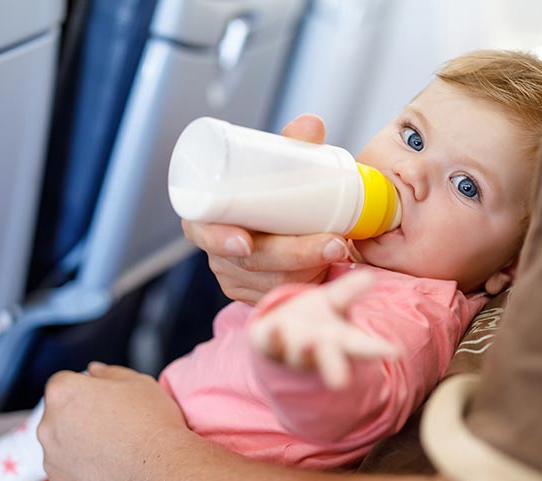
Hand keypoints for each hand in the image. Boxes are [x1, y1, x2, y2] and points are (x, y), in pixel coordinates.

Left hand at [37, 363, 190, 480]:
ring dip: (80, 447)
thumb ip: (109, 373)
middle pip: (58, 417)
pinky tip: (110, 472)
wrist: (160, 474)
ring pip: (62, 447)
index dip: (86, 392)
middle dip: (79, 419)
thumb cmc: (152, 424)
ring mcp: (52, 460)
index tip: (105, 403)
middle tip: (113, 428)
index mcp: (64, 393)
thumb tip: (93, 371)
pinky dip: (83, 474)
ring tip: (114, 453)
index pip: (64, 384)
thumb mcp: (139, 382)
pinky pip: (68, 476)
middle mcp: (48, 425)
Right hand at [180, 114, 351, 304]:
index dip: (219, 238)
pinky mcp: (256, 295)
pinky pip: (280, 295)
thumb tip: (312, 124)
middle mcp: (217, 250)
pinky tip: (327, 274)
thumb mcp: (279, 168)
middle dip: (293, 255)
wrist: (282, 220)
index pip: (202, 230)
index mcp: (207, 215)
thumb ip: (294, 147)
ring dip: (307, 269)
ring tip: (340, 249)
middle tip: (333, 242)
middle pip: (249, 262)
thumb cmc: (272, 191)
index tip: (246, 241)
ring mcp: (235, 276)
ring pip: (270, 282)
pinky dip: (306, 284)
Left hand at [250, 270, 399, 388]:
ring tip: (309, 343)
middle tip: (341, 381)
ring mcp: (290, 348)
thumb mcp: (333, 303)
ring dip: (304, 350)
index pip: (360, 346)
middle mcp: (316, 349)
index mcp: (338, 340)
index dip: (376, 349)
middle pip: (329, 358)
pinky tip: (275, 327)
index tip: (392, 352)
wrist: (275, 333)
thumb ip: (350, 290)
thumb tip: (370, 276)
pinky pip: (269, 341)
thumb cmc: (311, 319)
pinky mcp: (267, 342)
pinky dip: (273, 336)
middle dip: (335, 368)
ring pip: (299, 353)